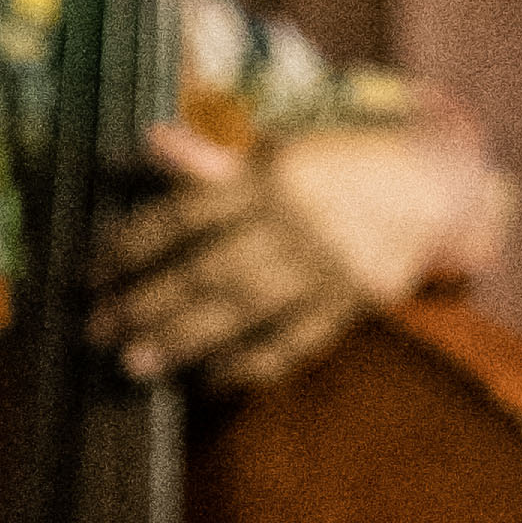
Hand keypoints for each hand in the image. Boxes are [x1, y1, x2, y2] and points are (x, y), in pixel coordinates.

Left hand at [92, 92, 516, 394]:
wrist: (431, 183)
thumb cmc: (336, 162)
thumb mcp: (278, 147)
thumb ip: (213, 158)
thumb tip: (149, 143)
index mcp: (272, 175)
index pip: (186, 215)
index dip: (131, 246)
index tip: (89, 274)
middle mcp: (296, 223)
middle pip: (208, 269)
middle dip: (146, 303)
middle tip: (97, 330)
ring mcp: (326, 268)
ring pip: (245, 311)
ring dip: (185, 342)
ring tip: (136, 365)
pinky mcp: (351, 303)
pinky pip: (293, 342)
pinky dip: (249, 365)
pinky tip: (208, 379)